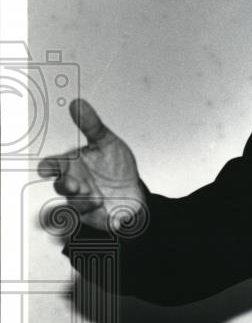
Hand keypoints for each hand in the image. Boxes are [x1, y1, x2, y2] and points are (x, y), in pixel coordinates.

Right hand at [37, 99, 144, 232]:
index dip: (47, 167)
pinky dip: (95, 216)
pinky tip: (104, 210)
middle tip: (77, 184)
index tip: (48, 169)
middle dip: (67, 185)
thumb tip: (77, 103)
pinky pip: (87, 219)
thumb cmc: (115, 167)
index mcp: (72, 165)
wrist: (134, 192)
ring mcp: (81, 201)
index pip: (52, 165)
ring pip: (72, 204)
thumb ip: (92, 125)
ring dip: (82, 202)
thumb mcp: (107, 142)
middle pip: (61, 185)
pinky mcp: (93, 216)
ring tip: (96, 198)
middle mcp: (73, 183)